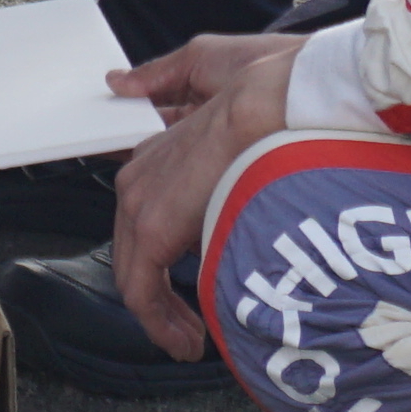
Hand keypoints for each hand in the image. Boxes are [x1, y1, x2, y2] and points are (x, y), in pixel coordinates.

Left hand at [100, 32, 311, 360]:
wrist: (290, 96)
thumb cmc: (268, 87)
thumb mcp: (205, 68)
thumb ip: (163, 81)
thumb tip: (120, 83)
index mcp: (155, 156)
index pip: (143, 220)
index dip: (158, 257)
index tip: (181, 288)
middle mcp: (139, 181)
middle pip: (136, 253)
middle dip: (160, 298)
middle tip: (189, 332)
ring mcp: (143, 203)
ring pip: (138, 275)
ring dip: (163, 316)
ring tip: (190, 342)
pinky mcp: (154, 227)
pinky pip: (143, 286)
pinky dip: (160, 319)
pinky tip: (187, 341)